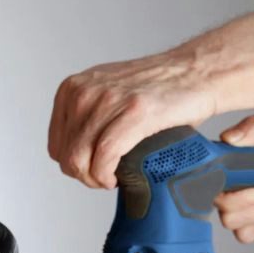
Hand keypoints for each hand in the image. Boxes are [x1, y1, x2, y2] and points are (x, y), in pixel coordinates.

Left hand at [47, 50, 214, 188]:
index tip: (94, 169)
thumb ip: (86, 120)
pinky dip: (106, 176)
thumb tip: (74, 158)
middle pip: (66, 157)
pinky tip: (116, 178)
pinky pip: (104, 158)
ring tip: (112, 178)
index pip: (56, 146)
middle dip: (85, 177)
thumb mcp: (106, 97)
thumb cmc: (157, 90)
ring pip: (80, 160)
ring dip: (95, 179)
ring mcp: (108, 100)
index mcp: (73, 88)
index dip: (74, 166)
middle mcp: (85, 91)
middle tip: (105, 178)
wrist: (197, 72)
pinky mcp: (133, 112)